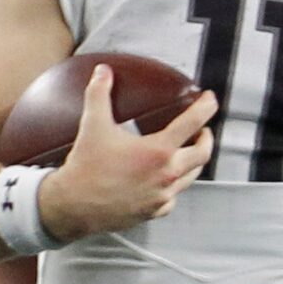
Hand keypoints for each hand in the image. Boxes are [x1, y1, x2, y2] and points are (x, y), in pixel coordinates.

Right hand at [39, 64, 216, 241]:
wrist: (73, 206)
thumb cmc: (85, 168)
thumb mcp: (93, 126)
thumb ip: (99, 94)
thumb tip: (102, 72)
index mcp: (158, 150)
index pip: (194, 122)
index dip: (206, 106)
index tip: (209, 100)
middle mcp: (166, 174)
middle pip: (203, 153)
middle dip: (206, 139)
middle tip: (202, 131)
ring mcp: (161, 195)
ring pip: (191, 177)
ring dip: (193, 163)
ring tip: (187, 154)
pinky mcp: (153, 211)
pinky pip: (172, 199)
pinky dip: (173, 188)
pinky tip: (164, 182)